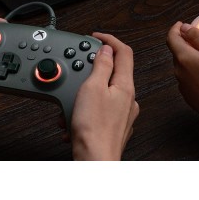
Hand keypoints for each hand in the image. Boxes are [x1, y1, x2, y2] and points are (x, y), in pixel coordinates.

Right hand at [70, 33, 138, 159]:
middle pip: (113, 72)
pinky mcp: (113, 128)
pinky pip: (98, 111)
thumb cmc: (94, 129)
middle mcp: (128, 99)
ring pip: (102, 93)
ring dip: (83, 94)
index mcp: (126, 85)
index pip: (124, 52)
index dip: (109, 40)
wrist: (95, 162)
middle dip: (91, 69)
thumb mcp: (92, 88)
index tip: (96, 37)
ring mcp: (122, 115)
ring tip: (70, 102)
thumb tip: (107, 50)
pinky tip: (72, 118)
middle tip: (76, 70)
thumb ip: (101, 66)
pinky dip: (84, 110)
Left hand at [166, 21, 198, 122]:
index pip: (171, 38)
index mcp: (182, 58)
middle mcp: (178, 72)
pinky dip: (195, 72)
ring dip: (192, 58)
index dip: (176, 29)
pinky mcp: (190, 97)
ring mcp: (183, 86)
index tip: (182, 24)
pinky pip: (189, 79)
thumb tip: (184, 28)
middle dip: (186, 43)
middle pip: (178, 52)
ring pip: (184, 66)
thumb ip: (197, 36)